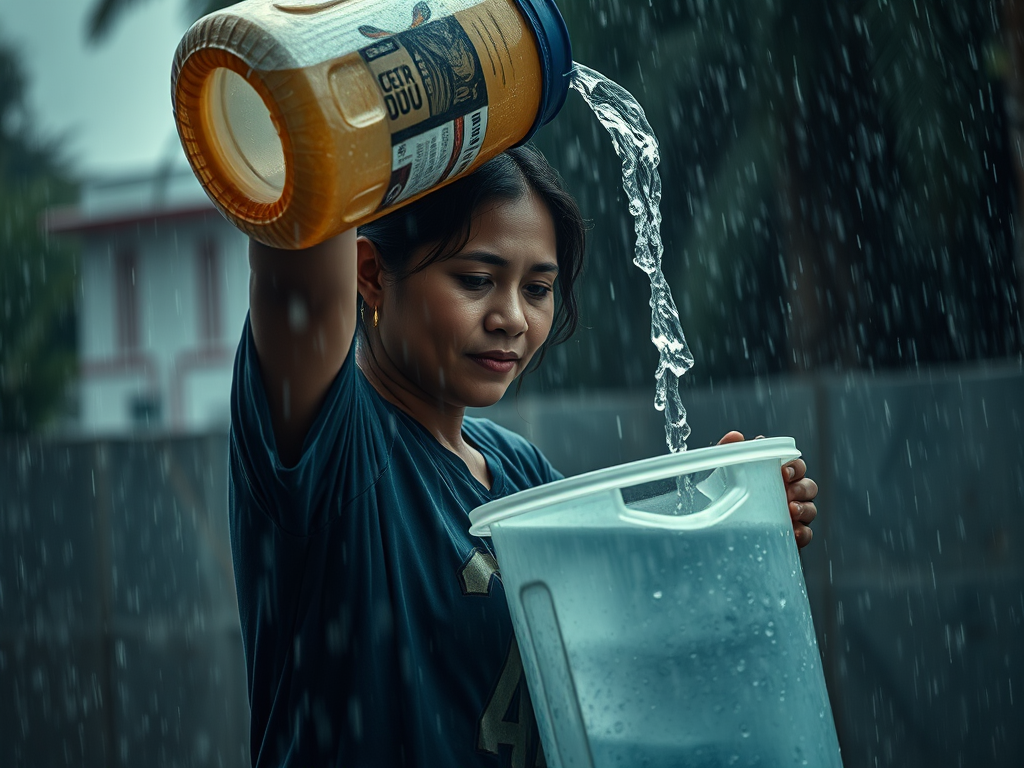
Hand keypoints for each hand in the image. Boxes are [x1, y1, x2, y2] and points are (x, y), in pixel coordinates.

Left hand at [717, 431, 817, 548]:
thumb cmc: (722, 493)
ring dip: (805, 509)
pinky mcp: (788, 536)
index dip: (795, 467)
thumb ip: (729, 451)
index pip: (797, 467)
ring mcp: (790, 516)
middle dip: (802, 488)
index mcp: (777, 476)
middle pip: (809, 487)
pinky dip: (804, 533)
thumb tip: (736, 436)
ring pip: (811, 509)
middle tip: (788, 492)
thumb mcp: (722, 471)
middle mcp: (788, 495)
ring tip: (791, 510)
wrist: (717, 527)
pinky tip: (795, 532)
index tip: (783, 472)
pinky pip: (806, 535)